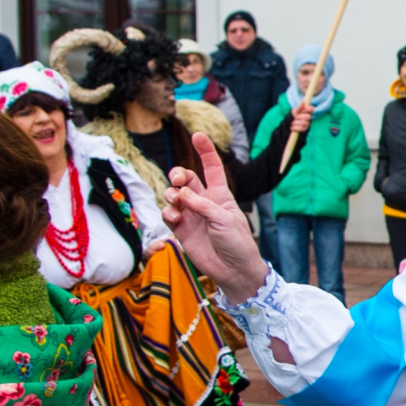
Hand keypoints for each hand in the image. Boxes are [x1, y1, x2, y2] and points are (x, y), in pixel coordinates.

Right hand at [162, 133, 267, 302]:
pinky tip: (174, 216)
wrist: (233, 270)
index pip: (211, 168)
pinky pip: (169, 215)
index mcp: (220, 195)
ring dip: (171, 194)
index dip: (205, 151)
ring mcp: (191, 215)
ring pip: (173, 195)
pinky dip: (168, 212)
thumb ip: (203, 205)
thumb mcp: (224, 219)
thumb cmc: (237, 242)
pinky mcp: (181, 230)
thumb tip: (181, 193)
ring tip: (176, 200)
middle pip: (186, 179)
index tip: (197, 135)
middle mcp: (203, 202)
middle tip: (178, 180)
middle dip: (179, 174)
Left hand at [289, 99, 312, 135]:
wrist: (287, 126)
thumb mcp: (294, 111)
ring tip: (292, 123)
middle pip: (308, 116)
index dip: (308, 109)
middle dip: (299, 117)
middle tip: (295, 118)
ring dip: (296, 123)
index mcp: (306, 112)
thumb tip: (303, 101)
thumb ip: (299, 107)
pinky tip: (292, 127)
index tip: (302, 110)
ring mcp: (307, 123)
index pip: (311, 109)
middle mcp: (308, 117)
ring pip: (304, 123)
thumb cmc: (292, 117)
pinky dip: (295, 128)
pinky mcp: (305, 129)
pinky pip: (302, 128)